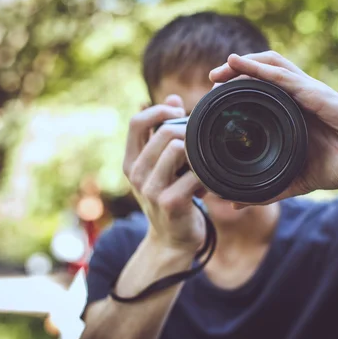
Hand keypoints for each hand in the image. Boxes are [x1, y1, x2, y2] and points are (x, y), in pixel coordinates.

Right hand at [123, 95, 205, 253]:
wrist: (172, 241)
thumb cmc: (170, 196)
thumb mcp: (161, 165)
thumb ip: (163, 132)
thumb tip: (173, 97)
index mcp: (130, 161)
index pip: (137, 122)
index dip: (159, 110)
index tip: (179, 112)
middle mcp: (136, 174)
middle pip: (164, 132)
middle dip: (188, 132)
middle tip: (201, 143)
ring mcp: (151, 189)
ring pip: (178, 148)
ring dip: (197, 152)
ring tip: (202, 165)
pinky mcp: (170, 202)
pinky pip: (194, 172)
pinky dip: (206, 173)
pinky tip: (207, 183)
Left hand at [209, 51, 337, 204]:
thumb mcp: (297, 179)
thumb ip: (267, 190)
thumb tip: (236, 203)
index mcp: (292, 112)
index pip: (260, 92)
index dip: (236, 90)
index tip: (212, 100)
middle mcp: (297, 97)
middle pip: (261, 72)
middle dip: (234, 71)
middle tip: (211, 81)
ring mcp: (306, 91)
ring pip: (270, 64)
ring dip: (243, 63)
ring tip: (221, 68)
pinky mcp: (315, 93)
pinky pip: (282, 75)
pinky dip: (259, 68)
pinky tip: (240, 63)